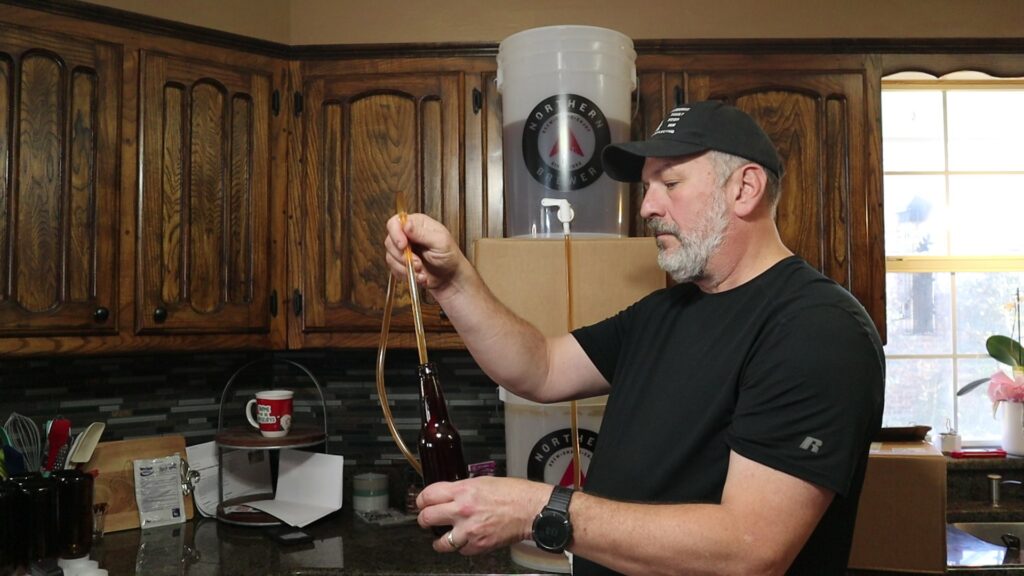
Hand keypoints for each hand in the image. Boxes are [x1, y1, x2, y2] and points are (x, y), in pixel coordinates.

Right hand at [384, 213, 464, 294]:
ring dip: (405, 267)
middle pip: (390, 241)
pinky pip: (393, 269)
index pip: (395, 222)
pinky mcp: (401, 263)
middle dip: (402, 255)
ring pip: (390, 256)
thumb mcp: (440, 242)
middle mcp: (407, 235)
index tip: (403, 246)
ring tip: (421, 270)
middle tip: (418, 263)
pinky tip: (419, 276)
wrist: (450, 277)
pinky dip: (405, 275)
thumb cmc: (450, 256)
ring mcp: (403, 250)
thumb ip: (422, 233)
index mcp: (417, 223)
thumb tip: (406, 223)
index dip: (396, 234)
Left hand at [416, 476, 547, 554]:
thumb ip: (462, 489)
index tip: (422, 503)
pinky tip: (466, 540)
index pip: (428, 495)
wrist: (531, 509)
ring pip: (440, 542)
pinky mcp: (479, 545)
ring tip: (441, 538)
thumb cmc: (513, 493)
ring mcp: (469, 530)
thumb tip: (448, 495)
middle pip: (427, 518)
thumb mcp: (483, 481)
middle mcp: (463, 510)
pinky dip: (462, 547)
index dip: (421, 500)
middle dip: (424, 519)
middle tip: (427, 520)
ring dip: (439, 540)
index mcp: (463, 491)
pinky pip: (461, 550)